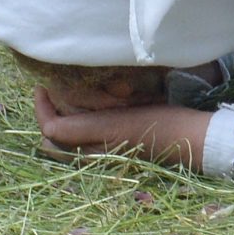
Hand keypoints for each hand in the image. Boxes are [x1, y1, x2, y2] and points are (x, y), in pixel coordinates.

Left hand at [34, 90, 209, 171]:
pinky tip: (110, 97)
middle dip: (58, 106)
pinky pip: (94, 125)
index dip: (41, 107)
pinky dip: (93, 110)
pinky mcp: (120, 139)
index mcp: (86, 151)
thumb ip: (76, 129)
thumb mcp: (114, 124)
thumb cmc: (154, 127)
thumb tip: (44, 127)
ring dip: (76, 106)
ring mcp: (106, 146)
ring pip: (74, 126)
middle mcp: (92, 151)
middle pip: (58, 129)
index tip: (43, 83)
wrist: (191, 136)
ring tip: (89, 87)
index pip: (49, 129)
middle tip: (66, 83)